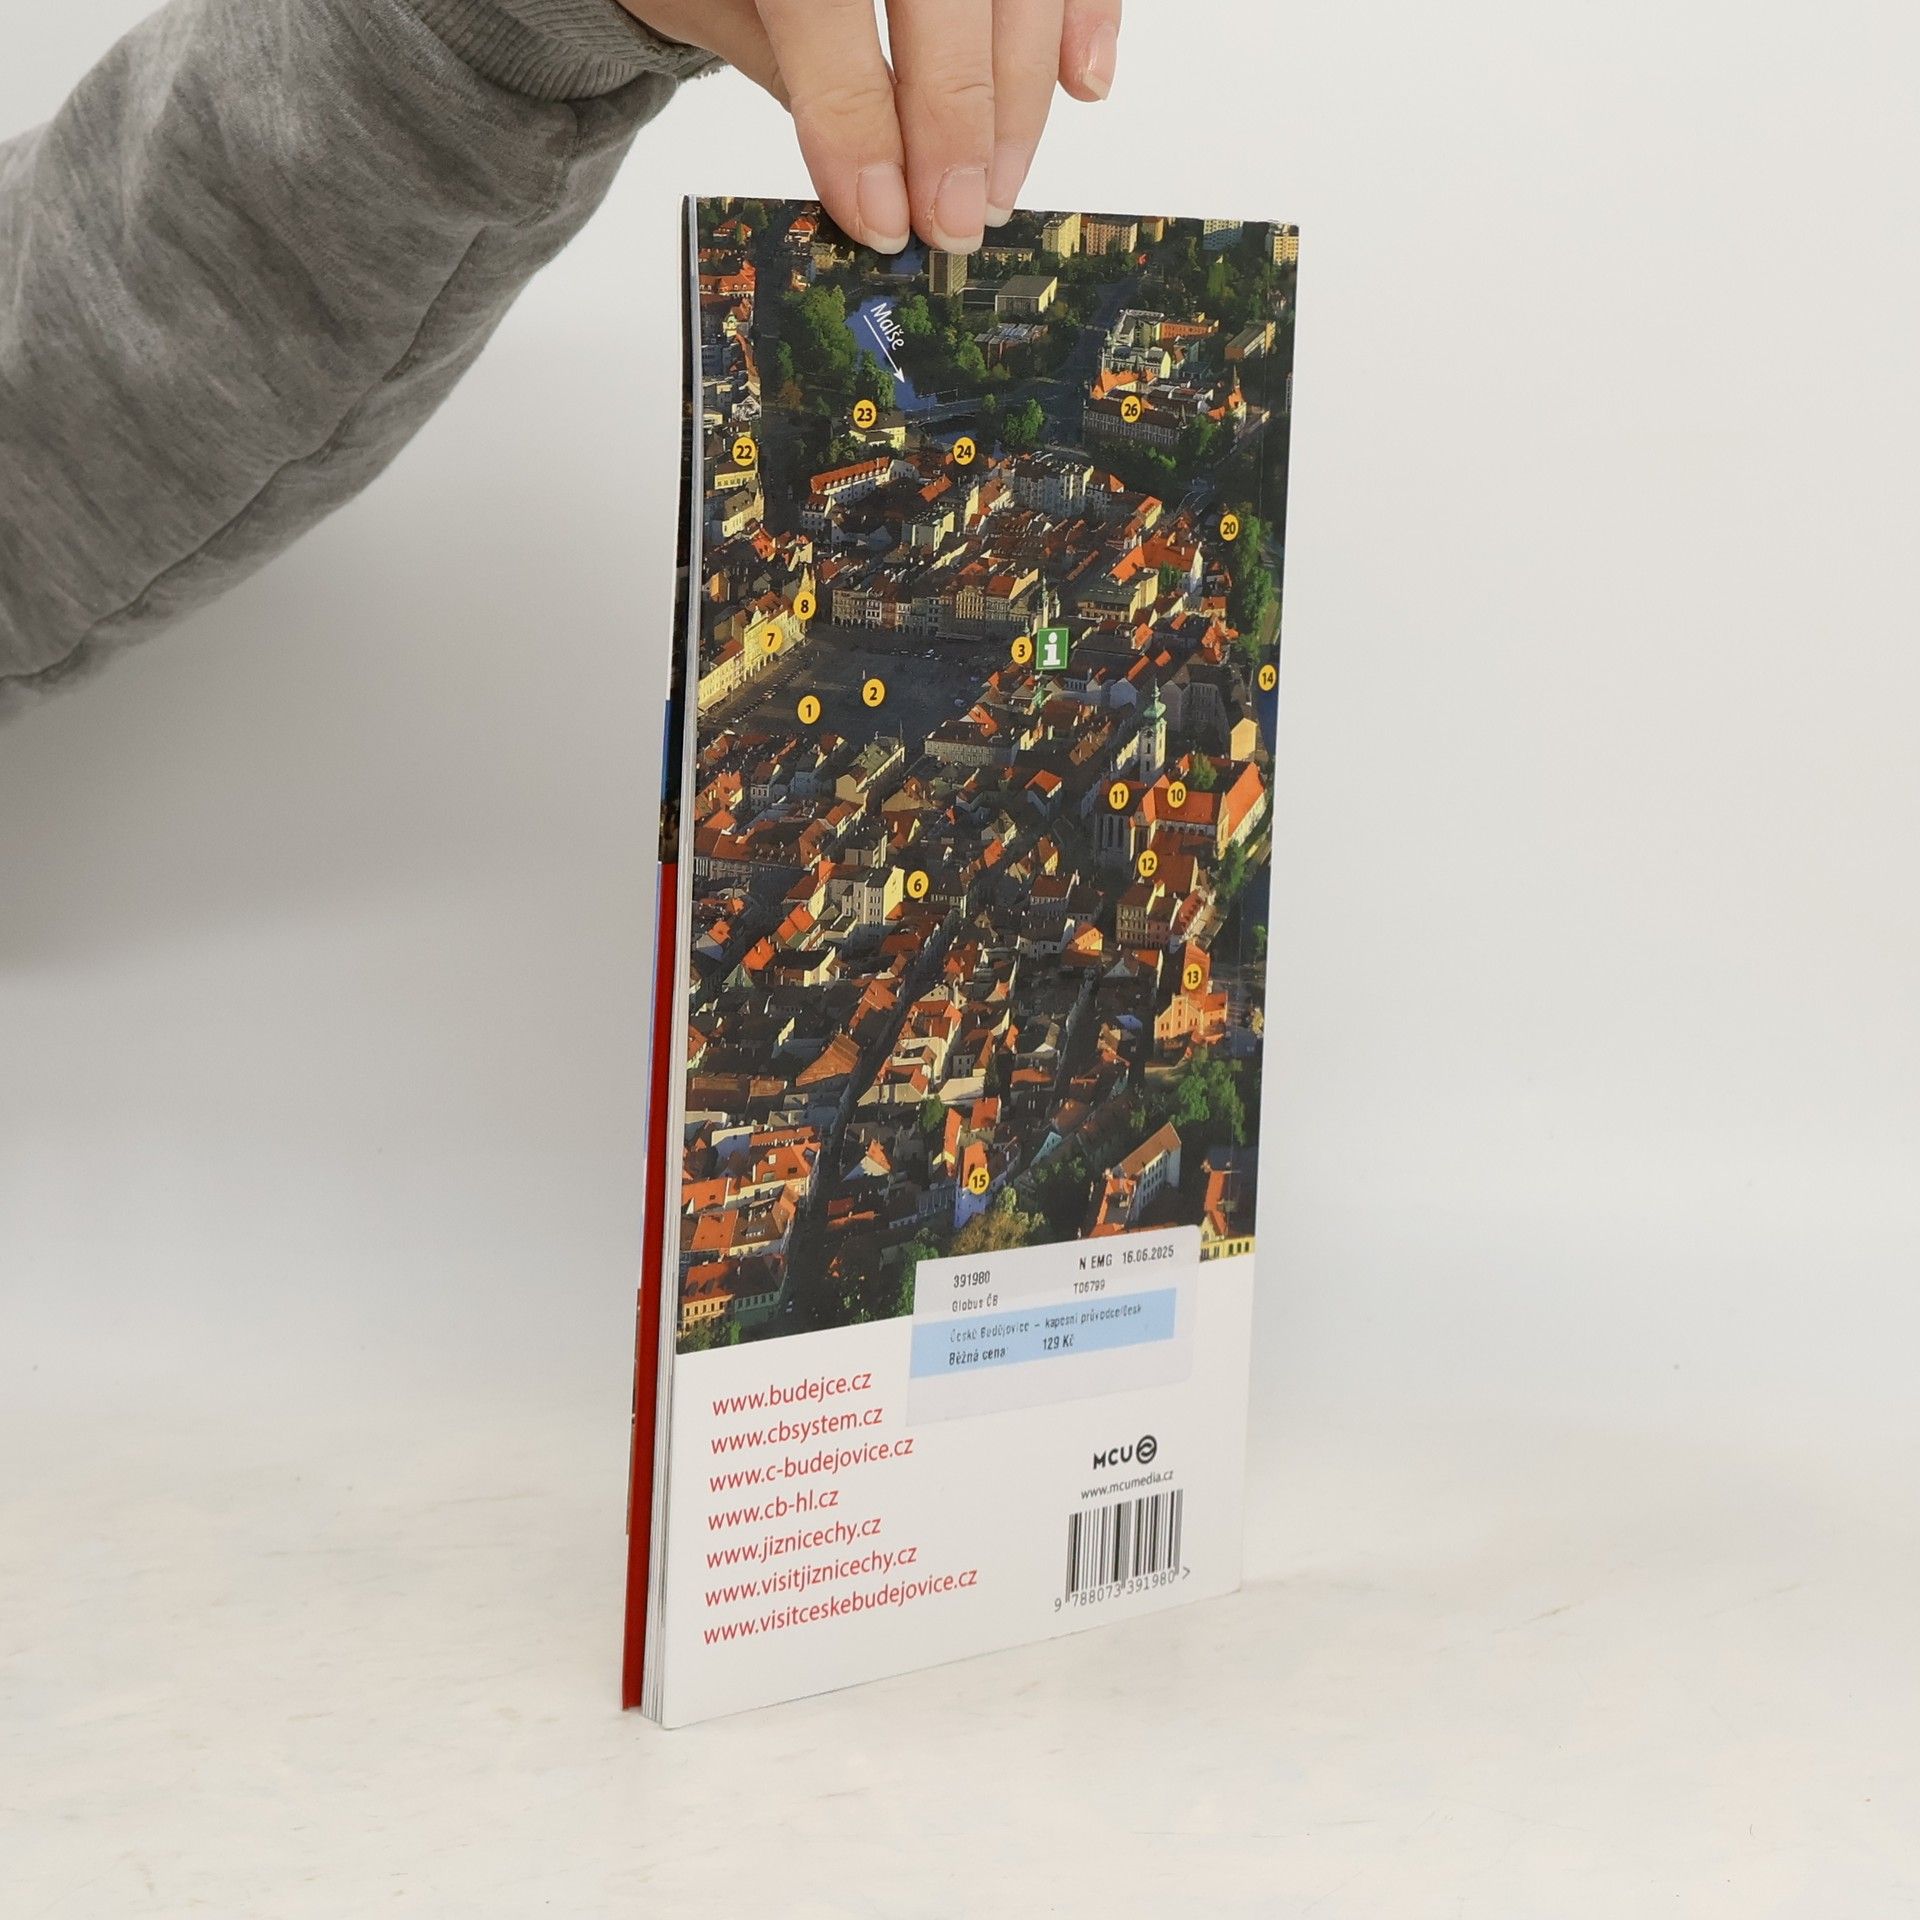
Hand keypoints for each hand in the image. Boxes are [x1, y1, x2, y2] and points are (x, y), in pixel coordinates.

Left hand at [618, 0, 1120, 254]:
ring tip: (995, 190)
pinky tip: (1082, 84)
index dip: (855, 122)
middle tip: (953, 223)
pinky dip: (1089, 18)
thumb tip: (874, 191)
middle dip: (956, 127)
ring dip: (1020, 100)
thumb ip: (795, 69)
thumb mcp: (721, 2)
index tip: (880, 220)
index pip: (825, 7)